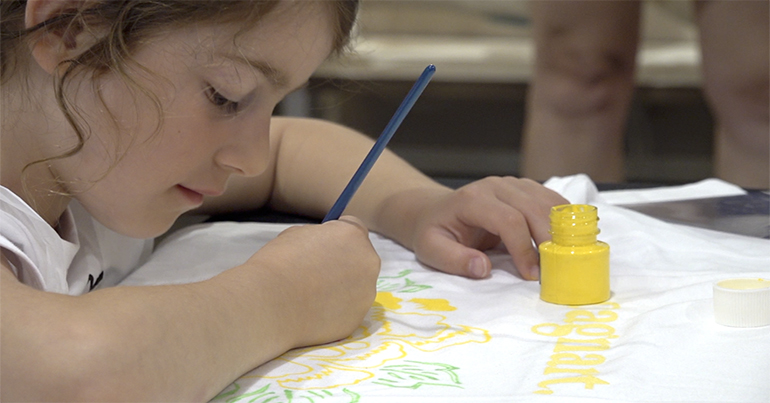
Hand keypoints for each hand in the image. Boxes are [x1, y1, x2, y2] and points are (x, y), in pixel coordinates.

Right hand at [243, 216, 379, 347]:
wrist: (270, 303)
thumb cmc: (279, 263)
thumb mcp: (297, 234)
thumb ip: (319, 237)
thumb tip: (324, 246)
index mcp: (354, 236)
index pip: (354, 229)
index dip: (337, 237)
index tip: (324, 246)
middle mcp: (369, 263)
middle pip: (360, 258)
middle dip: (343, 263)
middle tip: (317, 272)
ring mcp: (366, 293)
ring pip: (356, 286)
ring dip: (341, 288)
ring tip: (311, 295)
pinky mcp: (357, 319)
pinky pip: (348, 310)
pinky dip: (335, 310)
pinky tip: (313, 312)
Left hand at [409, 177, 566, 280]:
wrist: (434, 211)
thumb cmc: (434, 233)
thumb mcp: (431, 251)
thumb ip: (455, 260)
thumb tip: (483, 269)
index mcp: (472, 199)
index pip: (508, 220)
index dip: (524, 248)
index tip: (531, 275)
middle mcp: (494, 185)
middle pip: (533, 208)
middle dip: (548, 240)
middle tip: (557, 269)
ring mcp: (511, 183)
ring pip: (547, 201)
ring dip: (561, 229)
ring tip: (566, 256)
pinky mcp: (523, 187)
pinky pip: (551, 199)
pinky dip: (563, 218)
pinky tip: (568, 239)